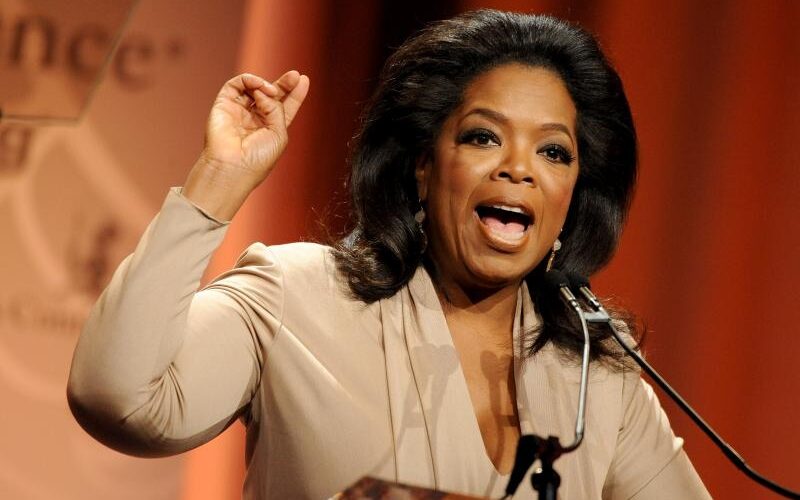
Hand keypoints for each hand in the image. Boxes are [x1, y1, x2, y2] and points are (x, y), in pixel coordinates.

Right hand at [184, 71, 309, 219]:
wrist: (233, 166)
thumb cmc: (258, 158)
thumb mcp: (279, 133)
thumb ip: (277, 108)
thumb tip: (264, 90)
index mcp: (271, 129)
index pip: (284, 107)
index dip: (295, 93)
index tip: (304, 79)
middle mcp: (254, 119)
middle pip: (271, 94)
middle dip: (283, 83)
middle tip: (295, 75)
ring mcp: (239, 111)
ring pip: (254, 87)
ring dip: (266, 85)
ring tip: (272, 91)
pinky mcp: (223, 104)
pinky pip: (237, 84)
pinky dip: (250, 80)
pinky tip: (260, 88)